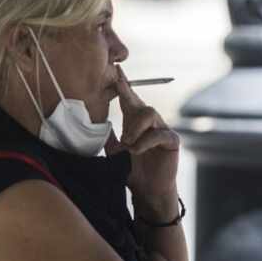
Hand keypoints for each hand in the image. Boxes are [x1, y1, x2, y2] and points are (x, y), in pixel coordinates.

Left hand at [104, 64, 179, 214]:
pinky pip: (159, 133)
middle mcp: (149, 122)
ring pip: (149, 113)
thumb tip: (90, 122)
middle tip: (116, 95)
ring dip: (134, 127)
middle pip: (139, 101)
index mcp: (134, 121)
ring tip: (127, 142)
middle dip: (127, 97)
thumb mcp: (113, 151)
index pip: (128, 98)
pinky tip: (135, 151)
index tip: (116, 69)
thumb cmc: (131, 170)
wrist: (147, 191)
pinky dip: (144, 142)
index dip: (123, 84)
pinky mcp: (172, 140)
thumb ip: (106, 136)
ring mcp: (162, 129)